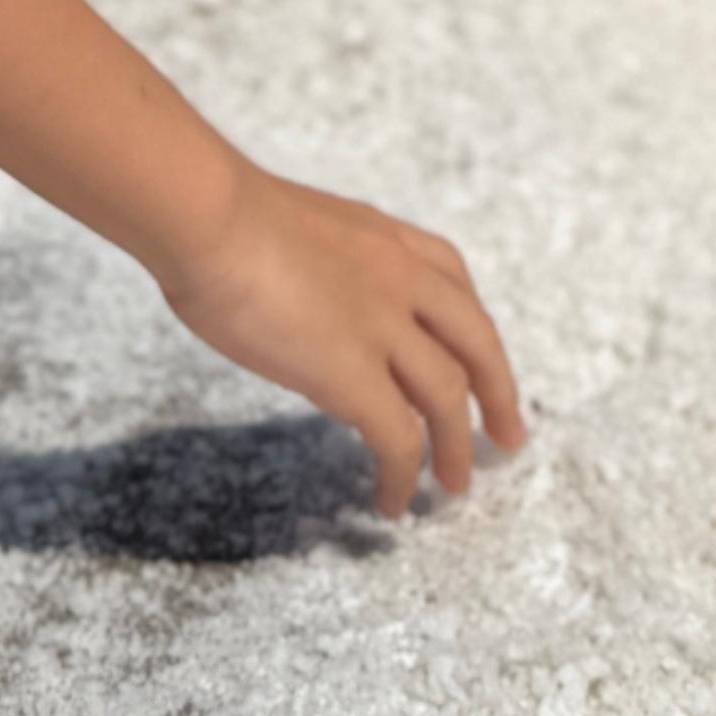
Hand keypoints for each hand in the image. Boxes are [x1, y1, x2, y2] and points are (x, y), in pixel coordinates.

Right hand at [157, 164, 526, 518]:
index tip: (479, 359)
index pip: (453, 281)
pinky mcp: (353, 374)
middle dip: (498, 393)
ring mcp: (383, 326)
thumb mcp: (295, 226)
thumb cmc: (215, 212)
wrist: (206, 215)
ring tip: (456, 487)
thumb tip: (296, 297)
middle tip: (509, 437)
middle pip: (476, 341)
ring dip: (457, 447)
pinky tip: (394, 502)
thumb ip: (318, 265)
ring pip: (447, 397)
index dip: (471, 329)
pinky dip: (403, 476)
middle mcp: (401, 278)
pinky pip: (397, 438)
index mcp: (385, 238)